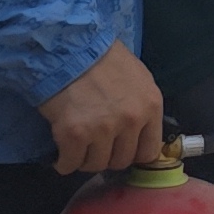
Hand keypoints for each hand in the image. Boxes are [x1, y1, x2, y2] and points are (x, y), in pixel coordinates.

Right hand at [44, 44, 169, 173]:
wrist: (69, 48)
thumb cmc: (104, 60)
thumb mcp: (139, 79)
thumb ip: (142, 108)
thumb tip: (141, 135)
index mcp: (150, 106)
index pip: (149, 152)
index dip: (133, 154)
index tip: (121, 150)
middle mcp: (131, 121)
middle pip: (121, 160)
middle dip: (108, 156)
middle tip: (96, 144)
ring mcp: (102, 129)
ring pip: (96, 165)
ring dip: (85, 159)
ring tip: (79, 145)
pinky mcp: (74, 135)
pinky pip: (70, 164)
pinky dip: (64, 162)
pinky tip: (63, 153)